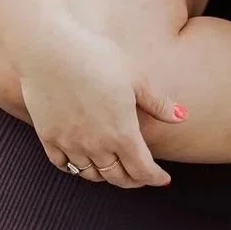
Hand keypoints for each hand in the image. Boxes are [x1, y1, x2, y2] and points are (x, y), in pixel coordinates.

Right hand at [16, 22, 185, 188]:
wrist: (50, 49)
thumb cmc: (97, 56)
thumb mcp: (135, 76)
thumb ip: (158, 102)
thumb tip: (182, 118)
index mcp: (122, 133)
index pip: (142, 170)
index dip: (155, 178)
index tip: (163, 178)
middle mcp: (96, 146)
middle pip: (117, 177)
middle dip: (133, 180)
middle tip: (140, 175)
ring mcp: (70, 143)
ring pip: (90, 174)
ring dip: (105, 175)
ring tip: (113, 167)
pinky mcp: (48, 136)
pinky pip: (64, 164)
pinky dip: (75, 167)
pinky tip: (81, 159)